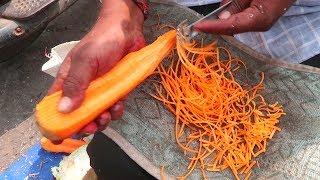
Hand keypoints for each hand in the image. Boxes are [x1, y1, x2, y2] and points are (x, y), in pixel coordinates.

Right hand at [48, 0, 144, 135]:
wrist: (127, 31)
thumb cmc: (102, 42)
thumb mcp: (85, 61)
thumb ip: (75, 84)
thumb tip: (63, 110)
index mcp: (69, 80)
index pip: (56, 104)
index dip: (56, 121)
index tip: (59, 137)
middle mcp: (83, 88)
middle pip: (79, 114)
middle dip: (86, 124)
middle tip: (93, 126)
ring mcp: (101, 89)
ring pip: (98, 114)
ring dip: (103, 119)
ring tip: (107, 114)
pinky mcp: (116, 90)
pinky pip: (114, 107)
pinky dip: (116, 110)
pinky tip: (118, 105)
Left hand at [194, 0, 294, 34]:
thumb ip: (236, 4)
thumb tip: (221, 17)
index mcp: (259, 19)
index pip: (230, 26)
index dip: (212, 27)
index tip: (197, 27)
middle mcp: (260, 25)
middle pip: (231, 28)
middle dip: (215, 24)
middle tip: (200, 23)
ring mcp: (261, 24)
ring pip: (235, 24)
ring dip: (223, 19)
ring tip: (213, 17)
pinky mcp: (261, 19)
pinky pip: (241, 20)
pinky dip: (232, 16)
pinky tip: (225, 12)